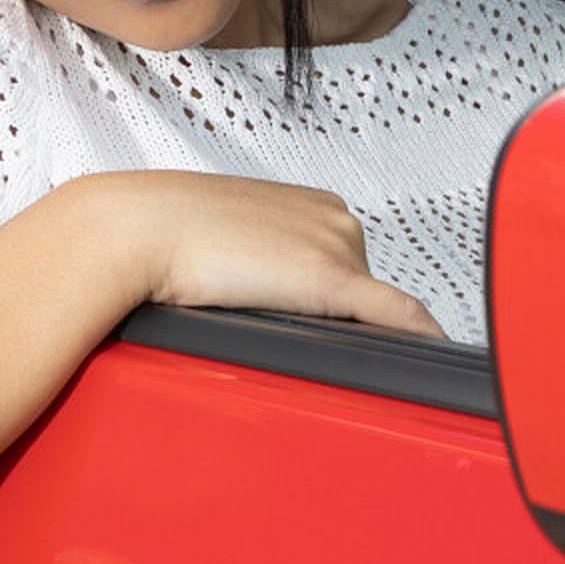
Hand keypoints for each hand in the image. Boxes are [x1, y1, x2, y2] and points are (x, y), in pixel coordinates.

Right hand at [54, 170, 444, 338]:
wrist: (133, 231)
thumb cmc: (161, 236)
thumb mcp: (224, 237)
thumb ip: (259, 260)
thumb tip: (263, 295)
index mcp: (312, 204)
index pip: (348, 267)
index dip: (331, 305)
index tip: (319, 328)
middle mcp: (333, 218)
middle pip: (362, 294)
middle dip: (335, 321)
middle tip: (283, 334)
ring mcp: (335, 246)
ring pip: (369, 312)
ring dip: (347, 336)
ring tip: (281, 337)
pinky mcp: (330, 278)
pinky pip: (395, 316)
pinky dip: (418, 338)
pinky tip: (431, 358)